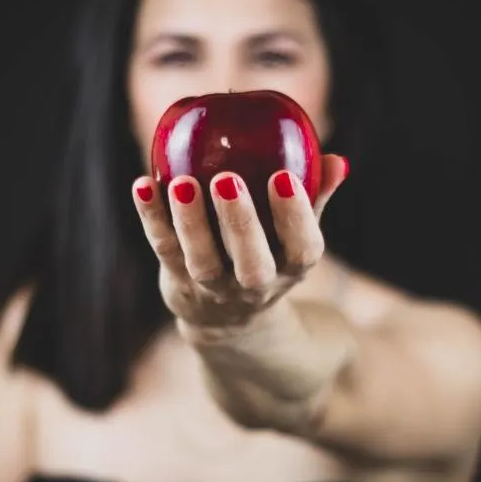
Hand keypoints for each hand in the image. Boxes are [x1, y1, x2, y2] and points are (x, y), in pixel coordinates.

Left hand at [132, 155, 348, 329]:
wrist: (227, 320)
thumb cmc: (269, 257)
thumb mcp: (296, 237)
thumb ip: (315, 198)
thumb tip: (337, 160)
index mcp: (290, 269)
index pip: (302, 250)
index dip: (295, 217)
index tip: (284, 178)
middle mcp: (253, 286)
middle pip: (251, 265)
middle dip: (240, 224)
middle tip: (228, 180)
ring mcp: (212, 287)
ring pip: (201, 261)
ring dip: (191, 223)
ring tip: (182, 182)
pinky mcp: (177, 280)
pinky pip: (164, 248)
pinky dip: (151, 218)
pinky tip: (143, 184)